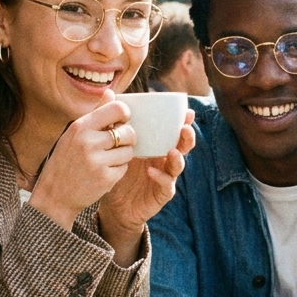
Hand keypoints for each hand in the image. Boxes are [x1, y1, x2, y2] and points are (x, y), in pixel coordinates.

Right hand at [28, 91, 133, 230]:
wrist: (54, 196)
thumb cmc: (64, 161)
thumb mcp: (73, 134)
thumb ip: (95, 113)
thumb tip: (111, 92)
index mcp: (80, 127)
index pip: (117, 109)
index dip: (125, 115)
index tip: (121, 121)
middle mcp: (89, 142)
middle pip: (128, 132)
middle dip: (127, 138)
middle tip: (117, 143)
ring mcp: (97, 162)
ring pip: (129, 151)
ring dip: (123, 155)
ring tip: (108, 159)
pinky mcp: (105, 179)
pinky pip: (124, 168)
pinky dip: (118, 170)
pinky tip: (104, 171)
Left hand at [98, 110, 196, 265]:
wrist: (112, 204)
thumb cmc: (115, 170)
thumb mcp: (114, 145)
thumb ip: (113, 120)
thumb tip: (109, 92)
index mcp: (157, 145)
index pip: (173, 131)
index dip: (183, 121)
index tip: (187, 111)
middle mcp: (164, 159)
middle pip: (182, 146)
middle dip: (187, 137)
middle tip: (185, 128)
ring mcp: (165, 176)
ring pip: (178, 166)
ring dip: (178, 158)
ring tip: (173, 151)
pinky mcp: (160, 194)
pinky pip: (166, 186)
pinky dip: (161, 178)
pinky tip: (151, 172)